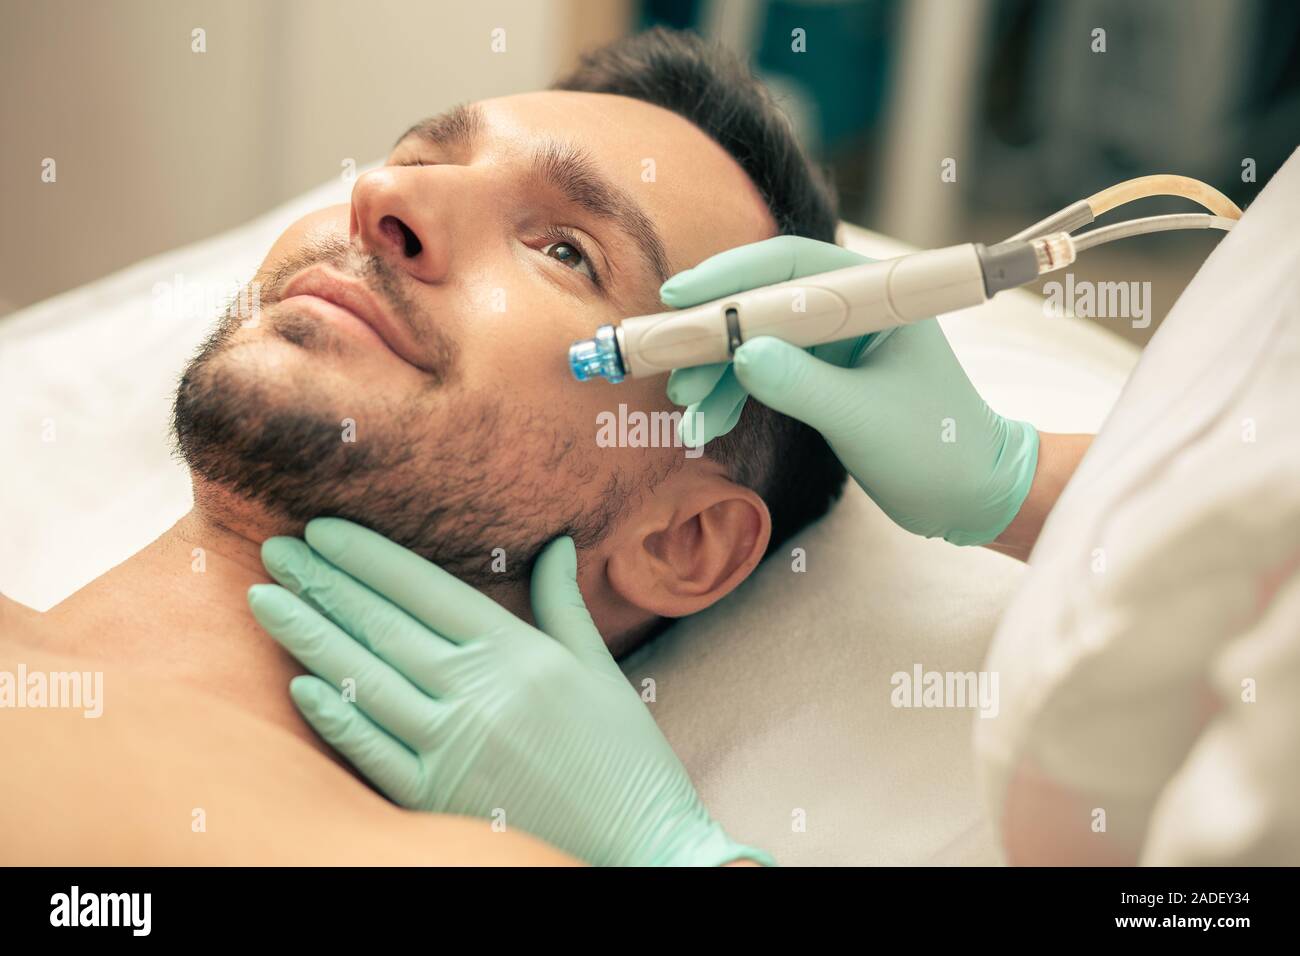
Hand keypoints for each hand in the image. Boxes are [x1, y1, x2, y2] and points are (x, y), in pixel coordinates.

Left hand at [246, 517, 771, 866]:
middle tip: (273, 551)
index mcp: (519, 653)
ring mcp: (453, 746)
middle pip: (383, 625)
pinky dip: (334, 714)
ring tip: (263, 601)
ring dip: (308, 635)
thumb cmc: (624, 756)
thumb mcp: (600, 669)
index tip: (321, 529)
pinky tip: (298, 683)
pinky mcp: (436, 798)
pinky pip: (371, 749)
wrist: (638, 847)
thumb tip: (557, 542)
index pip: (424, 589)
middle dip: (322, 583)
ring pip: (363, 678)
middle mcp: (480, 692)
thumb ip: (564, 604)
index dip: (367, 557)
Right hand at [663, 235, 1038, 545]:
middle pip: (765, 304)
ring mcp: (834, 345)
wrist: (969, 496)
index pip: (793, 267)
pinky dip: (733, 397)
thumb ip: (802, 384)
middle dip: (714, 337)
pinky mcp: (822, 379)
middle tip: (669, 363)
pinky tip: (705, 422)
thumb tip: (741, 355)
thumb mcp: (864, 417)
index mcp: (877, 297)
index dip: (732, 276)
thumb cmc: (937, 448)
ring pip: (757, 344)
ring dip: (716, 374)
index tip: (681, 297)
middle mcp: (851, 311)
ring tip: (686, 409)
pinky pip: (765, 376)